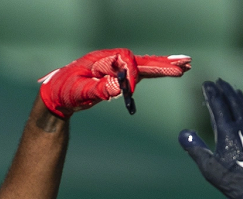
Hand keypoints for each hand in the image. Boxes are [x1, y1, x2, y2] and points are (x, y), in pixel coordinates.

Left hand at [38, 49, 190, 117]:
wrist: (57, 95)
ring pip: (143, 65)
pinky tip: (168, 72)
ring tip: (185, 66)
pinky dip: (155, 73)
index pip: (126, 60)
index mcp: (102, 59)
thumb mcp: (79, 92)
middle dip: (162, 63)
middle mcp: (112, 61)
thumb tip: (119, 87)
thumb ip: (98, 89)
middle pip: (141, 59)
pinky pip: (139, 74)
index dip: (132, 74)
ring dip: (163, 66)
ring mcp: (116, 68)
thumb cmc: (65, 91)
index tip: (129, 91)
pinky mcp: (118, 77)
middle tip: (184, 65)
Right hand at [179, 79, 242, 198]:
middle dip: (226, 90)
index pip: (218, 106)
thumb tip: (183, 132)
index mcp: (228, 132)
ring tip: (234, 90)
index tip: (207, 84)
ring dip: (239, 98)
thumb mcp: (209, 167)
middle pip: (234, 103)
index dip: (212, 94)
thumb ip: (195, 148)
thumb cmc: (233, 181)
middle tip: (220, 81)